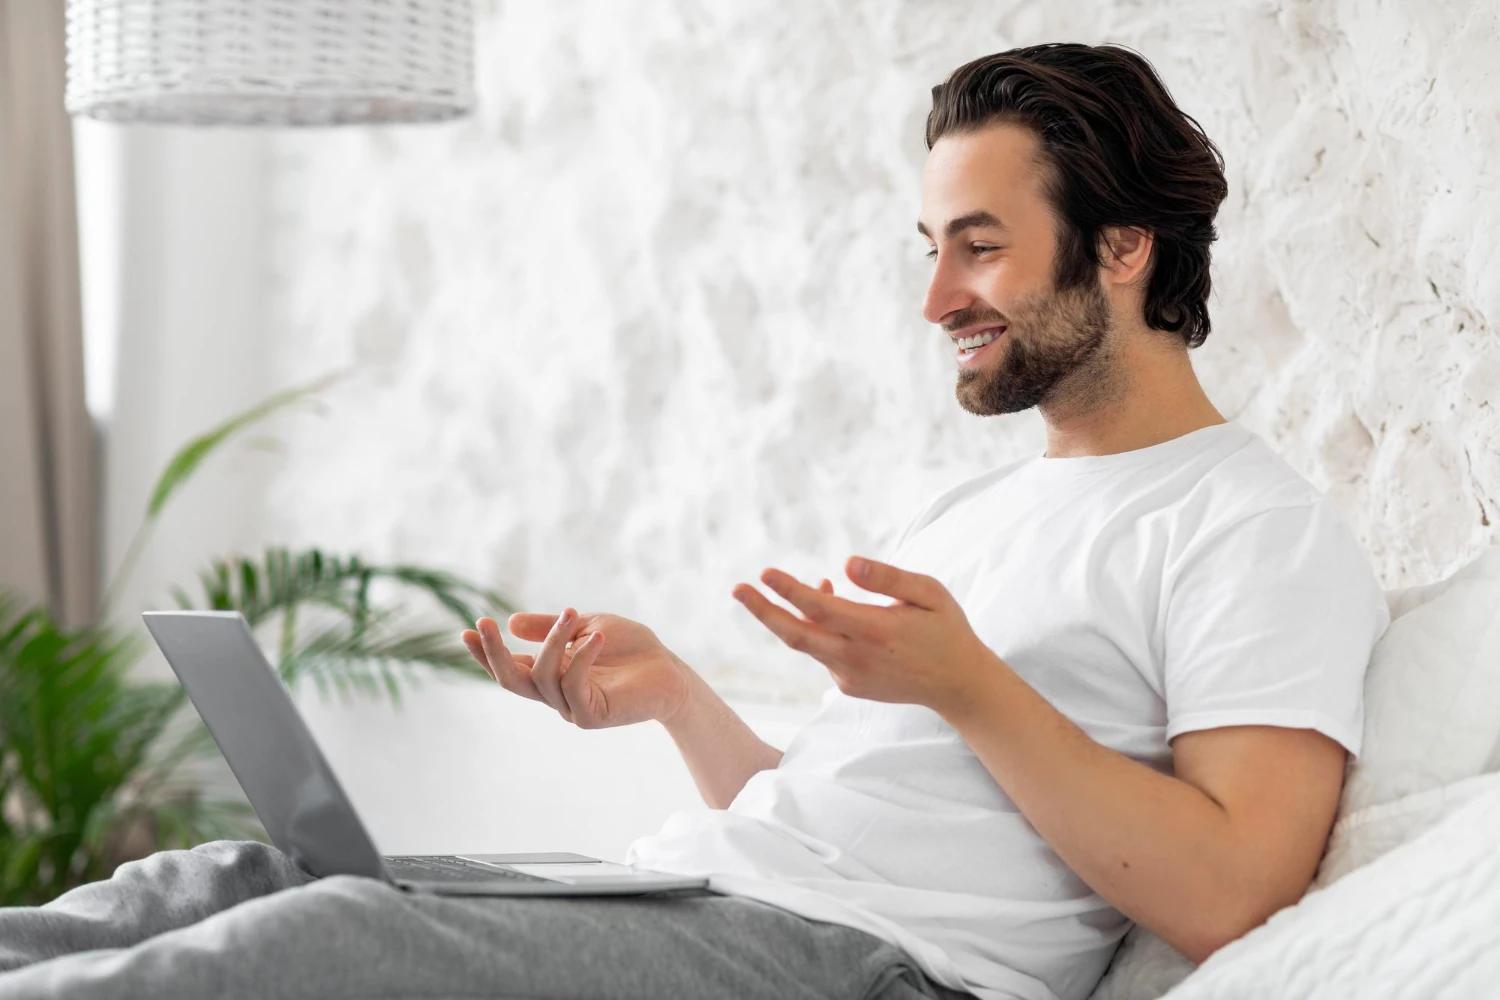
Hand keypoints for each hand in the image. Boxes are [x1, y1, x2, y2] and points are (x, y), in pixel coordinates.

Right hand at [460, 610, 689, 728]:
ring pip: (543, 676)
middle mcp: (555, 694)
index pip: (509, 667)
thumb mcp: (586, 626)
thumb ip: (551, 628)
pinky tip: (595, 637)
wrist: (670, 670)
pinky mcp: (593, 715)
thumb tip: (512, 622)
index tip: (467, 631)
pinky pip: (574, 687)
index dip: (486, 652)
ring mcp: (572, 707)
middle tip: (484, 623)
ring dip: (554, 642)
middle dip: (494, 653)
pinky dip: (581, 659)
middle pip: (511, 680)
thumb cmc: (631, 649)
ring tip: (572, 613)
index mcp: (550, 674)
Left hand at [731, 556, 995, 715]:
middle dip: (762, 611)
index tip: (765, 572)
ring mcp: (850, 676)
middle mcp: (857, 658)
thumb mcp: (929, 593)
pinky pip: (821, 652)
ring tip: (776, 584)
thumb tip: (847, 563)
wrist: (957, 685)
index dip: (790, 590)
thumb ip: (888, 578)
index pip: (821, 610)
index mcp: (876, 632)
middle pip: (796, 635)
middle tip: (736, 588)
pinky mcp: (849, 686)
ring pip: (806, 643)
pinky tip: (828, 605)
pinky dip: (815, 628)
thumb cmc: (945, 629)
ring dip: (788, 614)